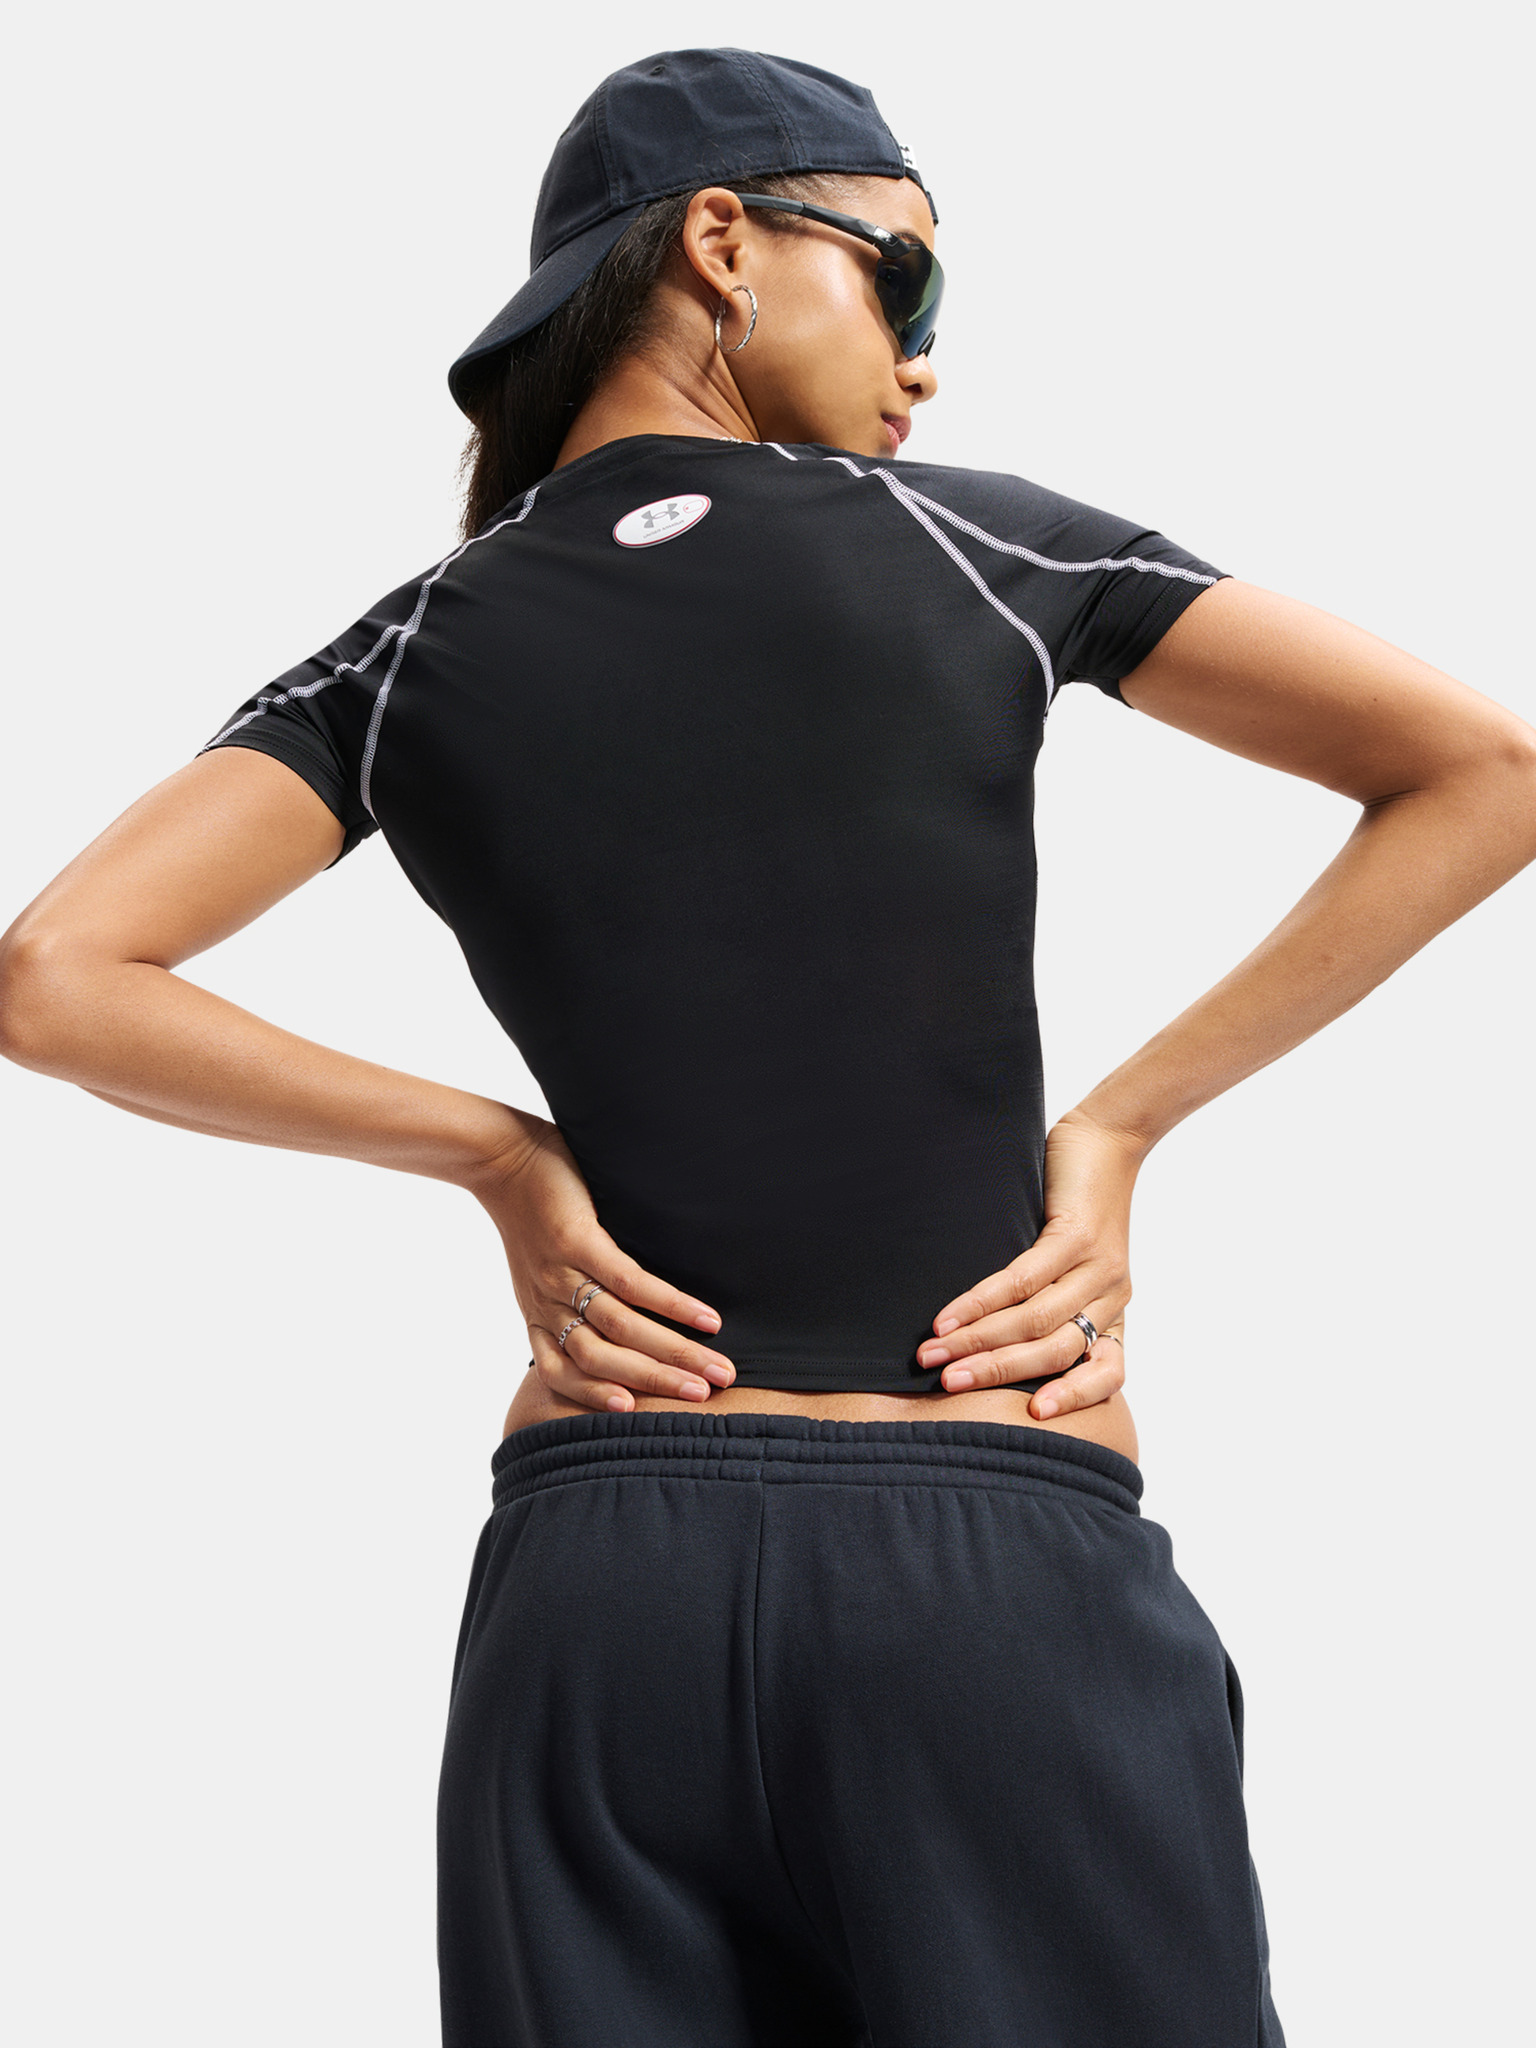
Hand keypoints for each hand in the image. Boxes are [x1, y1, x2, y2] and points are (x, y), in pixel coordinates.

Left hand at [467, 1111, 736, 1412]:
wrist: (500, 1157)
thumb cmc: (529, 1212)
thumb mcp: (538, 1269)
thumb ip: (570, 1299)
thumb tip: (622, 1324)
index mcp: (538, 1315)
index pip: (565, 1375)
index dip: (599, 1398)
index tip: (640, 1414)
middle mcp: (548, 1302)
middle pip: (603, 1361)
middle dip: (657, 1383)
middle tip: (708, 1396)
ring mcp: (562, 1273)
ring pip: (620, 1329)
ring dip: (673, 1353)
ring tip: (716, 1369)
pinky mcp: (578, 1240)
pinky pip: (630, 1283)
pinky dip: (671, 1304)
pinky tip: (706, 1317)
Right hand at [915, 1108, 1142, 1420]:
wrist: (1110, 1135)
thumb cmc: (1082, 1199)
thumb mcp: (1077, 1259)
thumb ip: (1050, 1297)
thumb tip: (990, 1336)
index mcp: (1114, 1308)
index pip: (1108, 1371)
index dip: (1075, 1397)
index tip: (1034, 1415)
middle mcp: (1112, 1294)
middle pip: (1055, 1352)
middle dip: (996, 1373)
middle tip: (945, 1386)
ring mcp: (1097, 1266)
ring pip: (1036, 1321)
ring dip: (979, 1342)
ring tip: (934, 1354)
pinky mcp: (1077, 1235)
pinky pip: (1024, 1279)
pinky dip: (982, 1301)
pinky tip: (950, 1315)